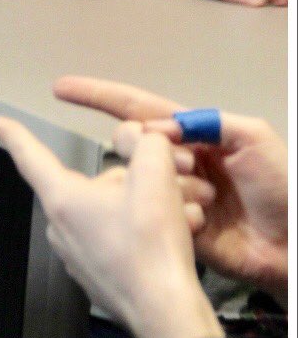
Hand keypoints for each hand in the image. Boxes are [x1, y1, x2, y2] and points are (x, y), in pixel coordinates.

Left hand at [0, 116, 222, 337]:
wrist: (167, 317)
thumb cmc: (152, 249)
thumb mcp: (156, 177)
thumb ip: (147, 144)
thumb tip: (145, 140)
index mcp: (62, 199)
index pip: (30, 155)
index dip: (12, 133)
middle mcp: (61, 226)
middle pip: (94, 183)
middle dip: (135, 178)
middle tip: (173, 181)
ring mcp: (77, 254)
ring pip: (112, 210)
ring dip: (148, 206)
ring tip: (184, 213)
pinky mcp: (97, 275)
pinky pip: (117, 238)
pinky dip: (145, 232)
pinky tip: (177, 235)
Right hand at [54, 76, 287, 302]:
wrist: (296, 249)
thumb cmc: (282, 188)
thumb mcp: (254, 138)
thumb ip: (207, 121)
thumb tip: (157, 128)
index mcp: (194, 134)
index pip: (137, 108)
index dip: (98, 96)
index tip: (61, 88)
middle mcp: (176, 161)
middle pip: (131, 142)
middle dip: (142, 149)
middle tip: (183, 168)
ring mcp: (169, 195)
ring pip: (135, 180)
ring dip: (160, 187)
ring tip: (204, 202)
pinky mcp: (171, 228)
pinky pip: (146, 214)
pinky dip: (162, 216)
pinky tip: (188, 223)